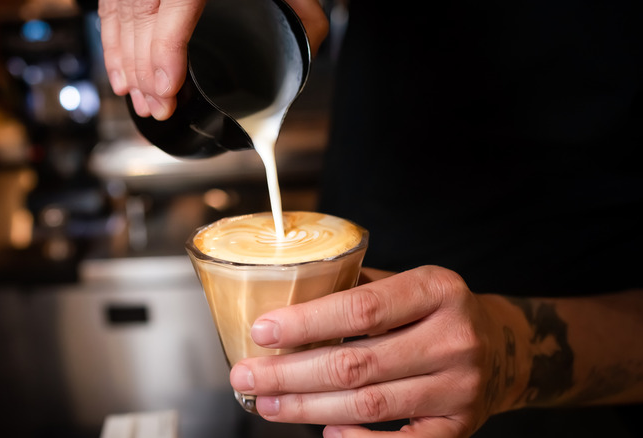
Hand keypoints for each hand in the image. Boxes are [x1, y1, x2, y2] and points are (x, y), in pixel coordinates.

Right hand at [98, 0, 327, 120]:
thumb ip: (305, 12)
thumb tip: (308, 47)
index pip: (175, 6)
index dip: (165, 51)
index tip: (168, 87)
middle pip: (142, 16)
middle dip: (146, 70)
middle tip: (159, 107)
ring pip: (122, 14)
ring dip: (126, 63)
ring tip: (141, 101)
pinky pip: (112, 7)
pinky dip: (112, 42)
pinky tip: (120, 73)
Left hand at [229, 266, 524, 436]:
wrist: (503, 349)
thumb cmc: (437, 312)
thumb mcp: (409, 284)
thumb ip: (358, 289)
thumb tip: (284, 301)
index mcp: (437, 290)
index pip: (362, 308)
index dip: (307, 322)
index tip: (262, 331)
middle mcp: (454, 339)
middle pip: (357, 363)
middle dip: (291, 373)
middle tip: (246, 375)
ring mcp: (460, 388)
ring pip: (369, 405)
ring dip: (309, 408)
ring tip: (268, 403)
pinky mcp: (459, 427)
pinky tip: (325, 431)